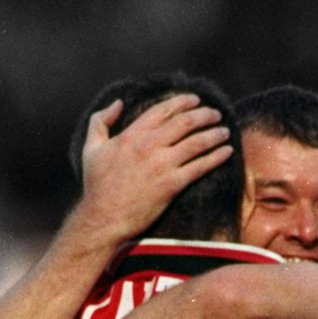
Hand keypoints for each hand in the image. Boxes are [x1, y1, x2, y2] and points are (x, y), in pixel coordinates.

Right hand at [78, 93, 233, 245]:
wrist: (103, 218)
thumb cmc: (96, 186)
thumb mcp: (91, 148)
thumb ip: (101, 121)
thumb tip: (117, 103)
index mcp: (131, 135)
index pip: (162, 110)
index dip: (182, 102)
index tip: (195, 99)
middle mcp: (149, 146)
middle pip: (184, 122)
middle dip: (204, 115)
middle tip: (215, 113)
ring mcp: (162, 165)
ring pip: (196, 142)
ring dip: (214, 134)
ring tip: (225, 131)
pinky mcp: (172, 185)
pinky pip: (200, 166)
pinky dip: (216, 157)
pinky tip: (227, 152)